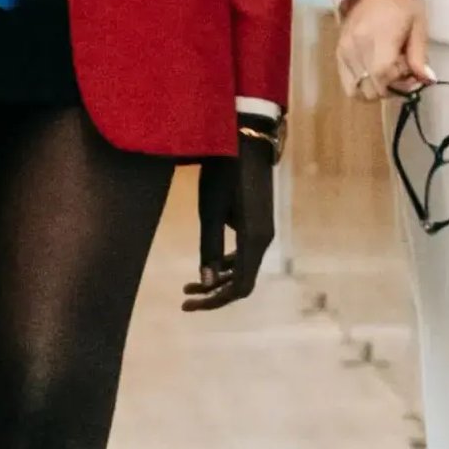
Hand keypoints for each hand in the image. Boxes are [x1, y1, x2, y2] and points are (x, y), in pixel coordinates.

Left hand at [185, 139, 275, 310]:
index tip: (189, 305)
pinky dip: (228, 265)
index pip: (240, 288)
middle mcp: (264, 239)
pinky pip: (246, 254)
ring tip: (188, 286)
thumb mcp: (210, 212)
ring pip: (244, 269)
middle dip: (213, 294)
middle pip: (242, 282)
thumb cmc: (223, 175)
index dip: (215, 302)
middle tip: (184, 299)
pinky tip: (209, 263)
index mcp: (254, 240)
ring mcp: (264, 231)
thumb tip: (207, 284)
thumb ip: (210, 249)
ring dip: (219, 281)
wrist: (245, 143)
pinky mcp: (259, 222)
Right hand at [337, 0, 431, 102]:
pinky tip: (374, 71)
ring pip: (357, 91)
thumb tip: (427, 81)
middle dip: (389, 88)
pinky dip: (362, 85)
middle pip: (370, 88)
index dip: (399, 82)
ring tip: (386, 73)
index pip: (383, 75)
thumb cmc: (401, 6)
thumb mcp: (418, 26)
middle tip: (400, 73)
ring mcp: (344, 52)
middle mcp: (357, 47)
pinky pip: (347, 84)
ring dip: (375, 88)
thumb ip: (420, 56)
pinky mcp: (338, 54)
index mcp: (378, 37)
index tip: (410, 73)